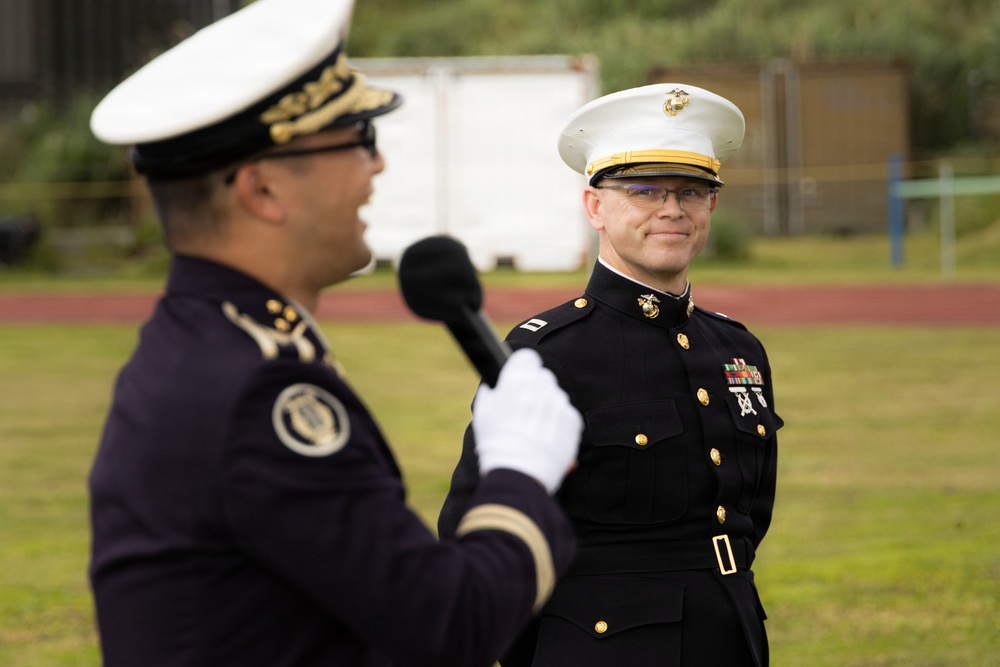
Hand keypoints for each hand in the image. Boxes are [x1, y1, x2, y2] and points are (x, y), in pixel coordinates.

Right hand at [472, 348, 581, 493]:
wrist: (519, 471)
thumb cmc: (496, 442)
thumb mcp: (483, 413)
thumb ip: (491, 393)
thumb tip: (494, 388)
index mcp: (517, 378)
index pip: (528, 357)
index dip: (524, 369)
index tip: (521, 380)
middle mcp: (541, 385)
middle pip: (544, 377)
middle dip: (537, 390)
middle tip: (526, 411)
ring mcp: (559, 402)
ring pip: (556, 397)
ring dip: (548, 409)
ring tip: (534, 431)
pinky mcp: (573, 419)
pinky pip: (567, 415)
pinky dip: (560, 425)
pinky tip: (546, 438)